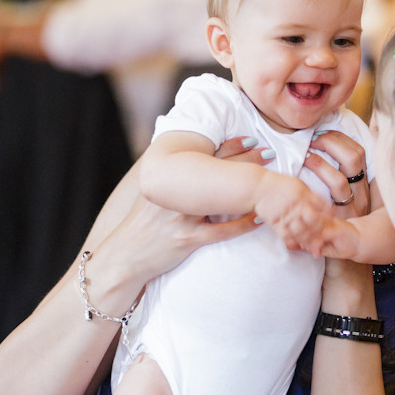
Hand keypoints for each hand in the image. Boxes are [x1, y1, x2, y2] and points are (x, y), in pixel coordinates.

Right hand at [86, 139, 273, 311]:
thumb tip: (197, 159)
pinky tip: (260, 218)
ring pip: (222, 199)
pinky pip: (221, 231)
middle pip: (216, 171)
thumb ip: (173, 177)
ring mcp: (181, 216)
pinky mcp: (186, 240)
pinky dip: (242, 225)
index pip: (203, 155)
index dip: (229, 145)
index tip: (250, 138)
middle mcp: (175, 193)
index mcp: (167, 177)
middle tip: (269, 152)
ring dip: (248, 189)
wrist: (124, 257)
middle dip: (245, 160)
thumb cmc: (143, 224)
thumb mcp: (153, 193)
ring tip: (270, 182)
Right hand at [253, 171, 330, 249]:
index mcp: (303, 194)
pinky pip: (286, 235)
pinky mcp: (275, 222)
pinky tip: (299, 248)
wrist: (257, 186)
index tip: (334, 221)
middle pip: (313, 221)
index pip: (321, 206)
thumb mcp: (297, 183)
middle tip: (328, 240)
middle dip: (321, 232)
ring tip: (315, 249)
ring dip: (309, 241)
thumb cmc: (277, 184)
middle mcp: (296, 204)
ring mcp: (285, 214)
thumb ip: (309, 194)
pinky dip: (293, 242)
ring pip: (301, 230)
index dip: (329, 215)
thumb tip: (321, 203)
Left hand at [306, 129, 369, 217]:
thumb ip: (344, 171)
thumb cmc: (348, 215)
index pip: (359, 152)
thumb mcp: (352, 191)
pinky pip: (325, 205)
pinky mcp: (337, 223)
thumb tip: (330, 145)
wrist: (355, 247)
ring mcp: (349, 209)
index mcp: (364, 182)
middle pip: (353, 159)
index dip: (341, 139)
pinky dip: (313, 193)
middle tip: (312, 140)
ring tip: (305, 157)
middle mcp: (360, 194)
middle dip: (331, 144)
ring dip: (320, 165)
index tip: (322, 132)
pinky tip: (300, 183)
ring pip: (338, 182)